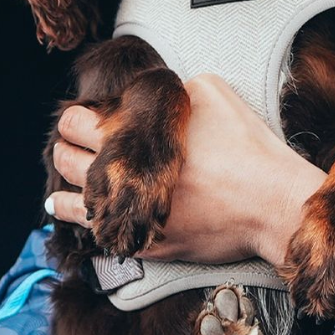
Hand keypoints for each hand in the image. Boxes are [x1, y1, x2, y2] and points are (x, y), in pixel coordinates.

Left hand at [48, 74, 324, 265]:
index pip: (77, 122)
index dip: (73, 119)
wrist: (271, 201)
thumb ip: (171, 89)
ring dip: (63, 189)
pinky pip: (95, 235)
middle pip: (67, 160)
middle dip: (63, 150)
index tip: (78, 119)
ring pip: (72, 202)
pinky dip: (81, 222)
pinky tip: (73, 214)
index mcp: (135, 134)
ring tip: (63, 186)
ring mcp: (132, 212)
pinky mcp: (146, 244)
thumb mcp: (210, 92)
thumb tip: (155, 96)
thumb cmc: (246, 147)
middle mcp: (125, 175)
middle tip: (66, 146)